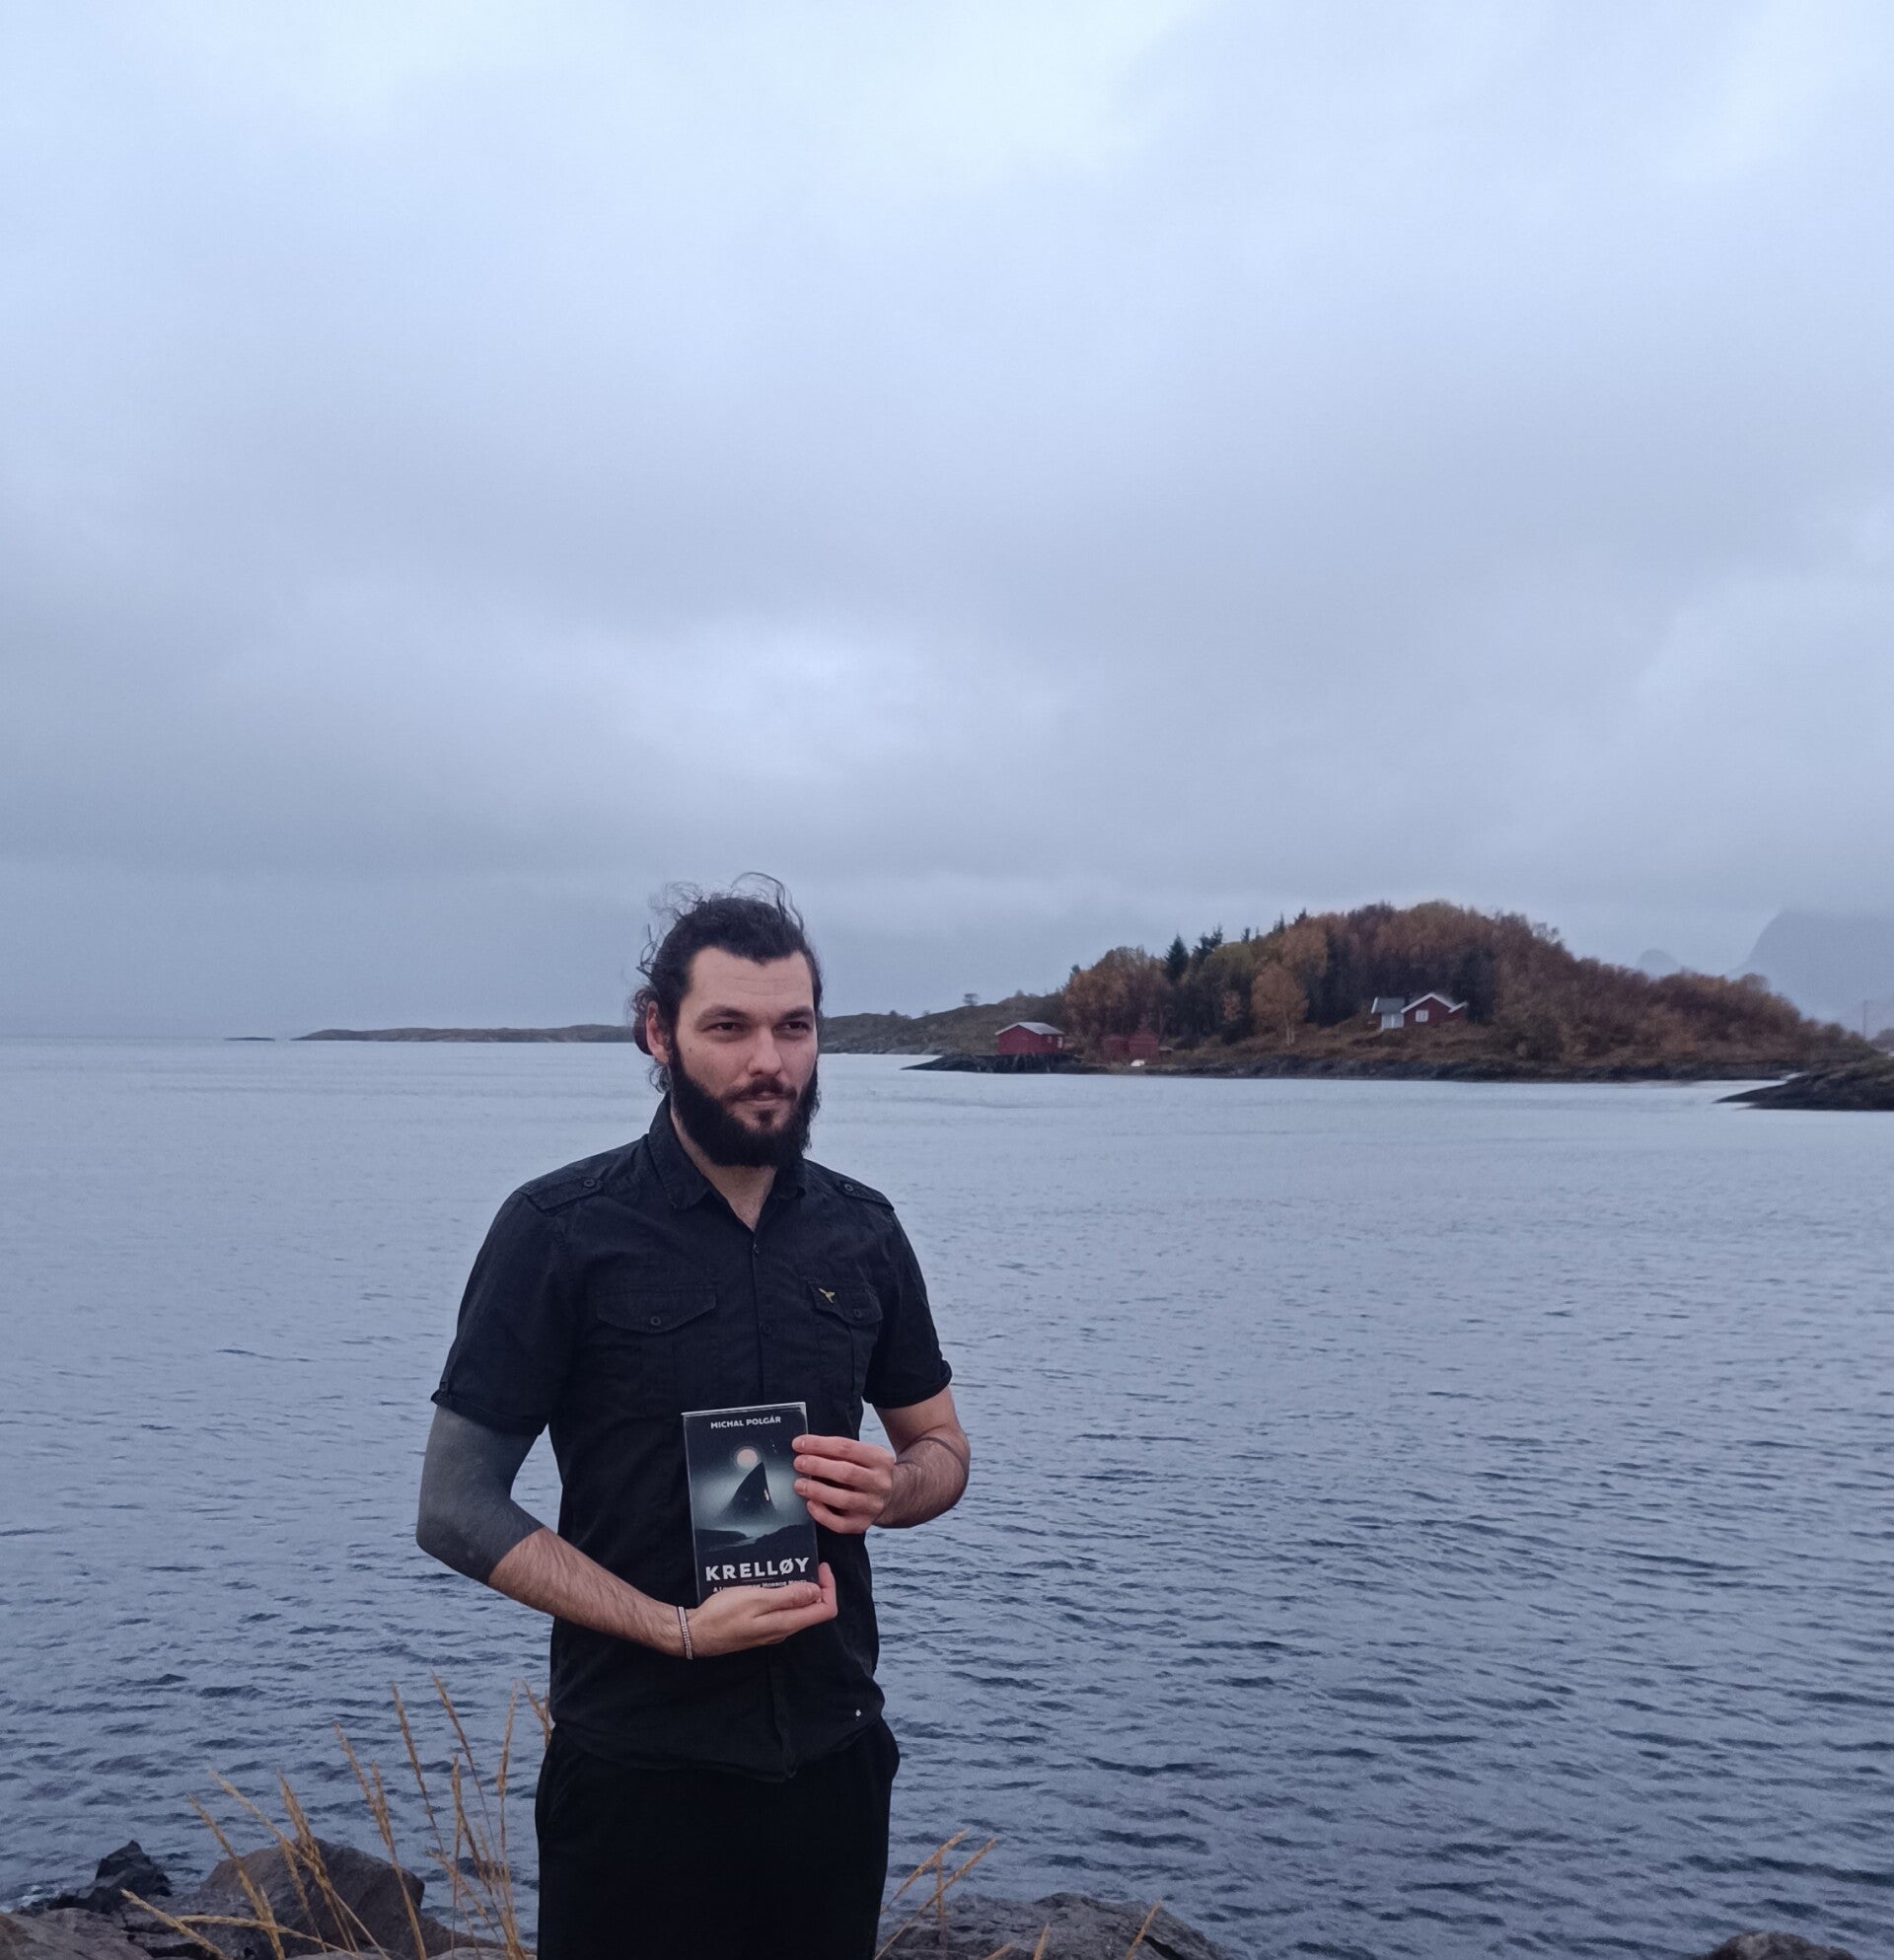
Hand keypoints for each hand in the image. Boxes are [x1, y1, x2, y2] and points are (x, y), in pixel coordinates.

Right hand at [681, 1562, 837, 1657]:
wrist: (696, 1634)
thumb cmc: (724, 1614)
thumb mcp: (757, 1600)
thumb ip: (789, 1597)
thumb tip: (818, 1592)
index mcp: (787, 1623)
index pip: (825, 1610)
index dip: (829, 1587)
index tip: (820, 1566)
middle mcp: (784, 1630)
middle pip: (814, 1610)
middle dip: (816, 1585)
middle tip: (806, 1562)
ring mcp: (772, 1630)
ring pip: (798, 1610)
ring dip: (800, 1589)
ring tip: (789, 1567)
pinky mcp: (761, 1628)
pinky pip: (783, 1611)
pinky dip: (785, 1594)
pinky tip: (772, 1581)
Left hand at [792, 1433, 897, 1534]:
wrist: (891, 1496)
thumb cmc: (867, 1471)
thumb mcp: (862, 1455)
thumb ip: (838, 1451)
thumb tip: (806, 1449)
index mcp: (880, 1459)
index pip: (846, 1448)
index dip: (819, 1445)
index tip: (799, 1444)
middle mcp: (880, 1483)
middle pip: (846, 1473)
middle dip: (817, 1466)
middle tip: (799, 1463)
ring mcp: (873, 1505)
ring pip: (843, 1499)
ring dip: (817, 1491)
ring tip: (800, 1484)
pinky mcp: (863, 1524)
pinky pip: (840, 1524)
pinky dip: (822, 1514)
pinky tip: (811, 1504)